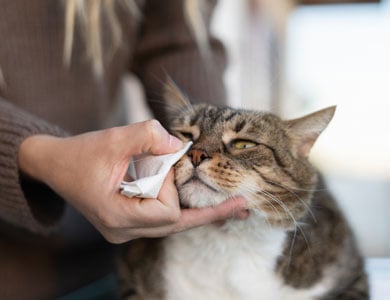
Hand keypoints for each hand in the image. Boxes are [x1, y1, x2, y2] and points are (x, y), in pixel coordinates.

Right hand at [18, 120, 247, 242]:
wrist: (55, 165)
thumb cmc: (81, 153)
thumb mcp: (113, 138)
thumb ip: (147, 136)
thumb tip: (180, 143)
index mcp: (118, 216)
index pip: (167, 212)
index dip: (172, 187)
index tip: (159, 164)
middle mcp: (124, 231)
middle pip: (177, 224)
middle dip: (204, 210)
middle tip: (244, 208)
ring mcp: (126, 230)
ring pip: (172, 224)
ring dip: (196, 211)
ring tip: (234, 209)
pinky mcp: (129, 222)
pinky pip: (163, 219)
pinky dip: (183, 209)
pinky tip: (206, 207)